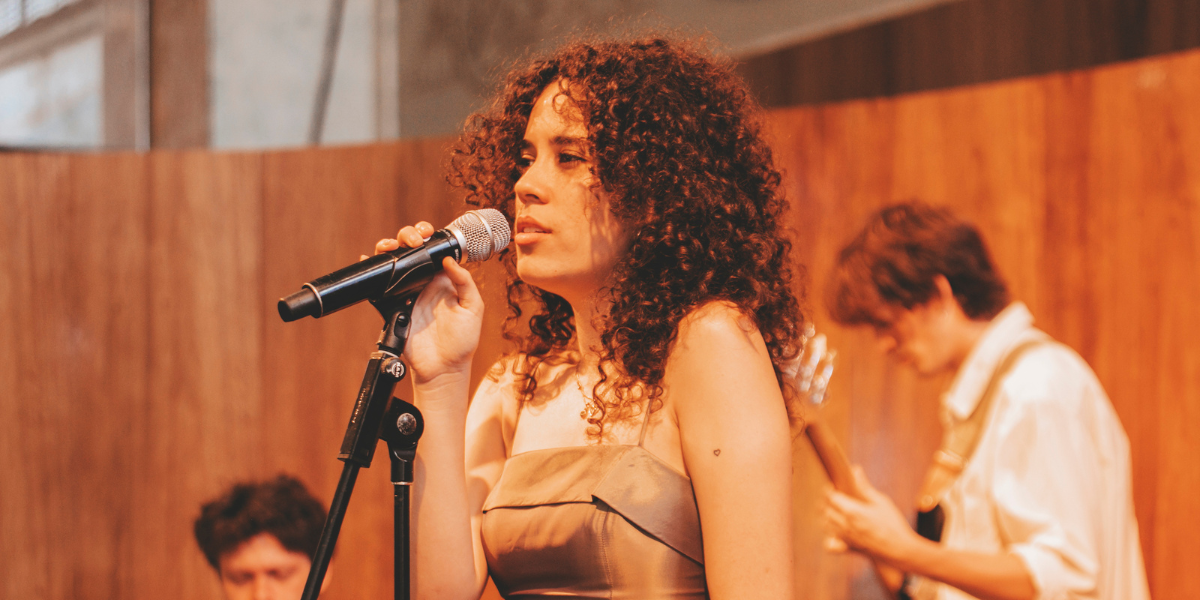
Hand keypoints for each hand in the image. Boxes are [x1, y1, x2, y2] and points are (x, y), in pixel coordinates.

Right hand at [370, 222, 484, 387]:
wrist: (443, 368)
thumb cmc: (462, 341)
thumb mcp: (473, 308)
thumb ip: (465, 282)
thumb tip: (449, 260)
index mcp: (444, 280)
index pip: (433, 250)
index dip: (427, 237)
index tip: (426, 234)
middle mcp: (424, 283)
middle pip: (410, 251)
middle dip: (407, 236)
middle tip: (411, 241)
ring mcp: (407, 294)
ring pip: (393, 264)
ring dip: (388, 249)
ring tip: (390, 246)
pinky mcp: (393, 307)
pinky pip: (378, 288)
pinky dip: (371, 273)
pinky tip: (368, 261)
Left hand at [824, 466, 920, 564]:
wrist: (900, 550)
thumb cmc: (893, 524)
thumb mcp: (881, 502)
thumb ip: (864, 487)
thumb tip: (855, 470)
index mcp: (852, 511)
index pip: (830, 497)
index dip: (829, 490)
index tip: (834, 486)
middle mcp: (844, 525)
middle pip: (825, 510)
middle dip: (827, 501)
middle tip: (835, 496)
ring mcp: (845, 538)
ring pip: (825, 524)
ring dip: (827, 516)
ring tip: (836, 511)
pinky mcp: (848, 548)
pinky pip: (829, 544)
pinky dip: (828, 537)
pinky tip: (837, 531)